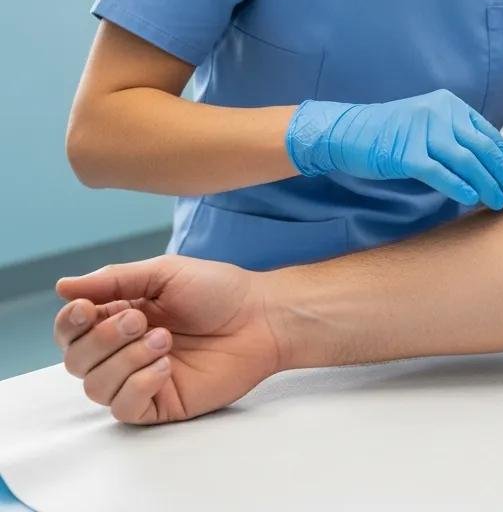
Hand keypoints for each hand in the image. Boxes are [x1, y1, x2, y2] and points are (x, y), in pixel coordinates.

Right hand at [54, 255, 283, 423]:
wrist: (262, 316)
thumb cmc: (218, 289)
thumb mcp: (165, 272)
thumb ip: (115, 279)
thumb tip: (62, 286)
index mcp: (120, 314)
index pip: (71, 329)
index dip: (69, 322)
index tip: (87, 308)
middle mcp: (124, 349)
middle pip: (75, 359)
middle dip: (102, 338)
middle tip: (140, 320)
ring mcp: (140, 378)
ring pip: (95, 386)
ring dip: (126, 359)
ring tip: (165, 339)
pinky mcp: (159, 403)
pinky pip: (123, 408)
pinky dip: (138, 385)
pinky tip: (166, 365)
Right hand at [286, 89, 502, 209]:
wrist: (347, 133)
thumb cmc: (391, 137)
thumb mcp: (429, 128)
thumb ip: (458, 140)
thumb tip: (493, 169)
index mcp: (450, 106)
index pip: (489, 136)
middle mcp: (439, 113)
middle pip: (483, 148)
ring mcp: (421, 131)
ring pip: (466, 160)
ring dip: (488, 185)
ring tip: (500, 204)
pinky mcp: (404, 152)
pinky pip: (438, 171)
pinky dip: (458, 186)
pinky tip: (471, 199)